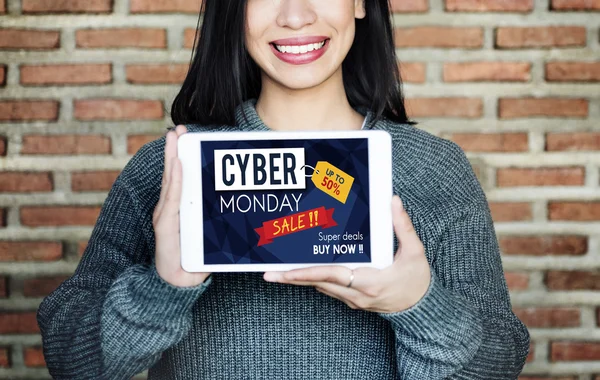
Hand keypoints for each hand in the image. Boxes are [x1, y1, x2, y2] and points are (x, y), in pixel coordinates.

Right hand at [153, 125, 210, 287]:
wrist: (179, 284)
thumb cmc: (196, 261)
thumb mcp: (212, 237)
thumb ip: (219, 223)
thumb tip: (242, 209)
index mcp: (181, 209)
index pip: (181, 178)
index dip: (182, 157)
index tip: (186, 136)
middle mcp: (171, 208)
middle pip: (174, 174)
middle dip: (175, 150)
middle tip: (179, 129)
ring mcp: (166, 215)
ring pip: (171, 182)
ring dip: (173, 158)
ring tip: (174, 138)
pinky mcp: (166, 225)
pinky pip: (172, 199)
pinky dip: (175, 181)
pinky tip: (178, 166)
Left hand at [263, 195, 430, 312]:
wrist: (423, 310)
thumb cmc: (417, 281)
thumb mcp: (415, 253)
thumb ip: (402, 226)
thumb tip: (392, 201)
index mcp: (369, 281)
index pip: (331, 275)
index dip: (306, 272)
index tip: (285, 272)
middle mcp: (356, 294)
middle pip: (318, 283)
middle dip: (292, 278)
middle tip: (268, 273)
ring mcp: (353, 300)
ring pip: (321, 287)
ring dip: (300, 279)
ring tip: (279, 271)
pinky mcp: (353, 301)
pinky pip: (329, 289)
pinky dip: (315, 279)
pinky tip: (304, 271)